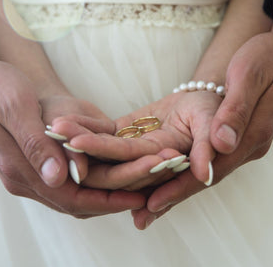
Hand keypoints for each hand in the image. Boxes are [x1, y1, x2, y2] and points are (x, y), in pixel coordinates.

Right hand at [0, 34, 144, 216]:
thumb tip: (58, 178)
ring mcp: (28, 174)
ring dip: (108, 193)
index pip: (71, 199)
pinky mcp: (34, 165)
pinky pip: (69, 184)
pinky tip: (115, 172)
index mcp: (19, 168)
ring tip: (141, 182)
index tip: (140, 195)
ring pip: (75, 197)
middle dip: (116, 198)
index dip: (107, 200)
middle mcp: (24, 179)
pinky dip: (94, 183)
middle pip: (77, 204)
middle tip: (151, 186)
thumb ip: (35, 143)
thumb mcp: (15, 106)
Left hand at [54, 90, 222, 189]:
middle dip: (88, 154)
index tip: (89, 162)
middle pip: (116, 163)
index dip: (118, 167)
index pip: (142, 169)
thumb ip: (209, 147)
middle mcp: (149, 161)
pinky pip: (104, 131)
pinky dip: (85, 124)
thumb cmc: (217, 109)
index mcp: (171, 162)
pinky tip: (63, 119)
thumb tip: (205, 174)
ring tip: (55, 127)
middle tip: (62, 143)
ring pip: (104, 148)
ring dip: (80, 139)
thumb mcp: (215, 123)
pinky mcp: (128, 134)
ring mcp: (135, 149)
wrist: (207, 99)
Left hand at [132, 0, 272, 228]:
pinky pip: (207, 161)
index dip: (182, 186)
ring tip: (145, 207)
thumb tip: (222, 145)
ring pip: (205, 173)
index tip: (155, 201)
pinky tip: (166, 180)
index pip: (214, 168)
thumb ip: (236, 109)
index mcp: (254, 133)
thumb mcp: (250, 74)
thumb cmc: (265, 58)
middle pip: (206, 178)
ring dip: (176, 190)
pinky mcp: (235, 139)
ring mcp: (243, 144)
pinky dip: (185, 173)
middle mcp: (248, 146)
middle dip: (173, 196)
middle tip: (140, 217)